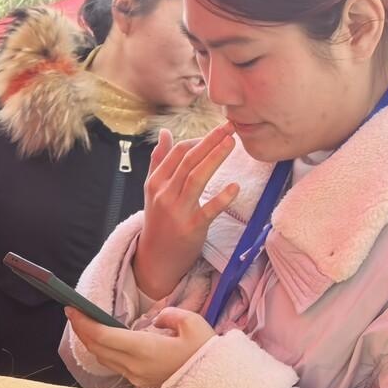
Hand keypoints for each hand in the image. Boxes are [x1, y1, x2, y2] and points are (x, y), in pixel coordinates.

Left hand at [65, 306, 212, 387]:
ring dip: (91, 341)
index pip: (103, 336)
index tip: (71, 309)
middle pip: (97, 348)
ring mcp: (135, 377)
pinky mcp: (139, 383)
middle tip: (73, 312)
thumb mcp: (194, 324)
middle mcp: (133, 366)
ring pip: (103, 358)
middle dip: (82, 329)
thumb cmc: (206, 353)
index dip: (83, 322)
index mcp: (143, 349)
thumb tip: (156, 319)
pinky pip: (114, 365)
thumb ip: (170, 315)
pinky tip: (104, 340)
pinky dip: (103, 351)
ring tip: (86, 324)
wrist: (216, 385)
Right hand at [134, 124, 239, 300]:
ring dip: (215, 158)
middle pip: (188, 161)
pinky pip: (208, 211)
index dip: (199, 139)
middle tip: (230, 127)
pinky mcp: (191, 228)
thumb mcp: (153, 191)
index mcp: (155, 183)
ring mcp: (177, 212)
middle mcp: (164, 195)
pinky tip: (235, 187)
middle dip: (210, 141)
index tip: (218, 132)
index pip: (177, 153)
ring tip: (232, 143)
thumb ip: (159, 161)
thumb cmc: (159, 222)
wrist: (155, 260)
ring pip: (196, 178)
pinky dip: (222, 199)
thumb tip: (164, 133)